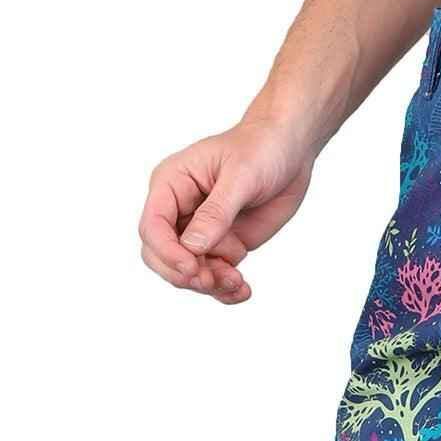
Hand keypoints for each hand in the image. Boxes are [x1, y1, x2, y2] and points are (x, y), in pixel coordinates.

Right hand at [139, 118, 314, 304]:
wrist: (288, 152)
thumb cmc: (260, 150)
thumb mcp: (240, 177)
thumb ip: (216, 213)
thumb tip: (192, 246)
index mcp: (171, 184)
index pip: (153, 227)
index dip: (167, 253)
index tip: (193, 268)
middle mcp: (179, 210)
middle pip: (161, 256)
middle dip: (185, 274)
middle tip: (213, 281)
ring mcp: (200, 231)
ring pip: (188, 272)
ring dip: (210, 284)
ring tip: (238, 283)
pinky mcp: (222, 245)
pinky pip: (214, 276)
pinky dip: (225, 290)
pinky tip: (243, 290)